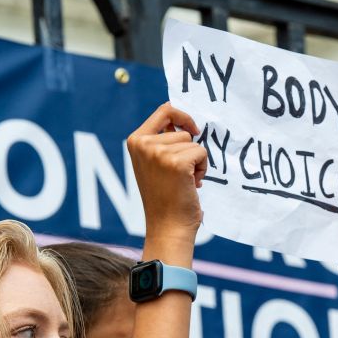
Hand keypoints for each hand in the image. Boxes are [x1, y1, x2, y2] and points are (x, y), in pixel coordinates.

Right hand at [126, 103, 207, 240]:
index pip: (164, 111)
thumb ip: (162, 141)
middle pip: (183, 130)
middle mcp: (143, 144)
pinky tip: (191, 184)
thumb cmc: (166, 197)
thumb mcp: (154, 163)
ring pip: (193, 143)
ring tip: (184, 181)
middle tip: (182, 172)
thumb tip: (183, 121)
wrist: (168, 226)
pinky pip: (201, 153)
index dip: (182, 116)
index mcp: (135, 141)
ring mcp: (158, 152)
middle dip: (189, 149)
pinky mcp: (176, 162)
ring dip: (195, 162)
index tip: (193, 128)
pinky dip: (202, 168)